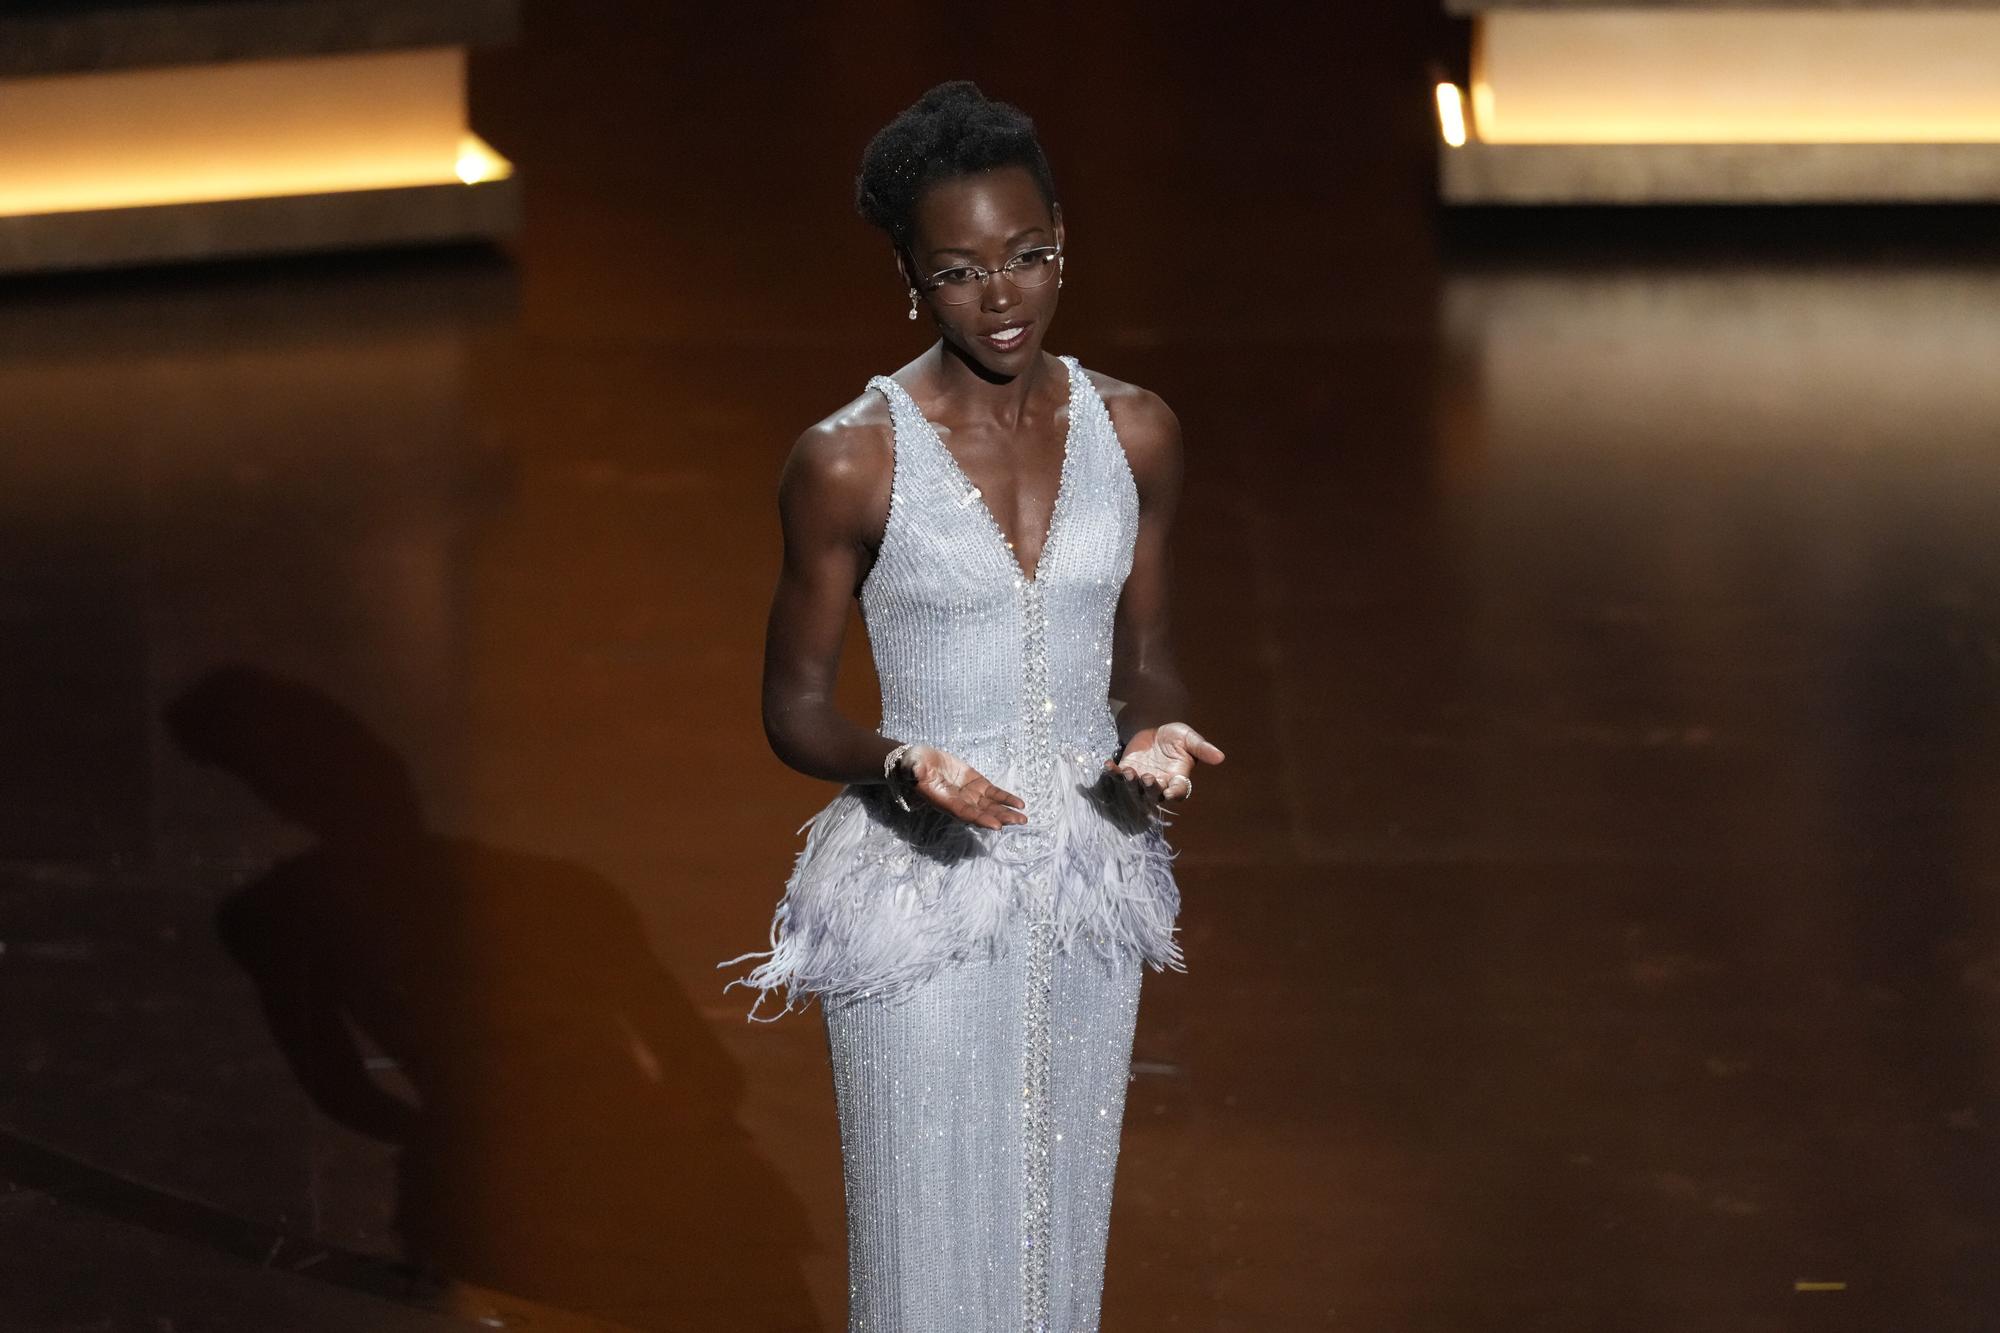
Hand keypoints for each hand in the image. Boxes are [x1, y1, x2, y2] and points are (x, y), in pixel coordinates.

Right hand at [895, 744, 1028, 829]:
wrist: (920, 761)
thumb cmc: (914, 765)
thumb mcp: (912, 766)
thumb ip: (915, 770)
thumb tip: (916, 772)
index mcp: (945, 802)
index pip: (965, 813)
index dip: (981, 819)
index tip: (997, 826)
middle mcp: (960, 802)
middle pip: (983, 813)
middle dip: (1001, 818)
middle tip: (1018, 822)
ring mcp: (970, 794)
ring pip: (991, 806)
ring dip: (1007, 812)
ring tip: (1023, 818)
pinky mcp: (977, 784)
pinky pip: (993, 794)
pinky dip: (1006, 799)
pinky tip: (1020, 804)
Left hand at [1105, 722, 1224, 807]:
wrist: (1155, 729)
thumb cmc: (1176, 737)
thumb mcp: (1190, 739)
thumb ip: (1202, 748)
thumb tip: (1221, 757)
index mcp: (1178, 779)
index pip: (1178, 792)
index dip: (1174, 793)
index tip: (1170, 792)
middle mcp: (1159, 785)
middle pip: (1154, 795)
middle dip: (1150, 789)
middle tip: (1149, 778)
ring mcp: (1141, 781)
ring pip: (1135, 789)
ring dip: (1131, 783)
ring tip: (1130, 772)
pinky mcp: (1126, 772)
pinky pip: (1117, 776)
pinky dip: (1113, 772)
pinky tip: (1108, 765)